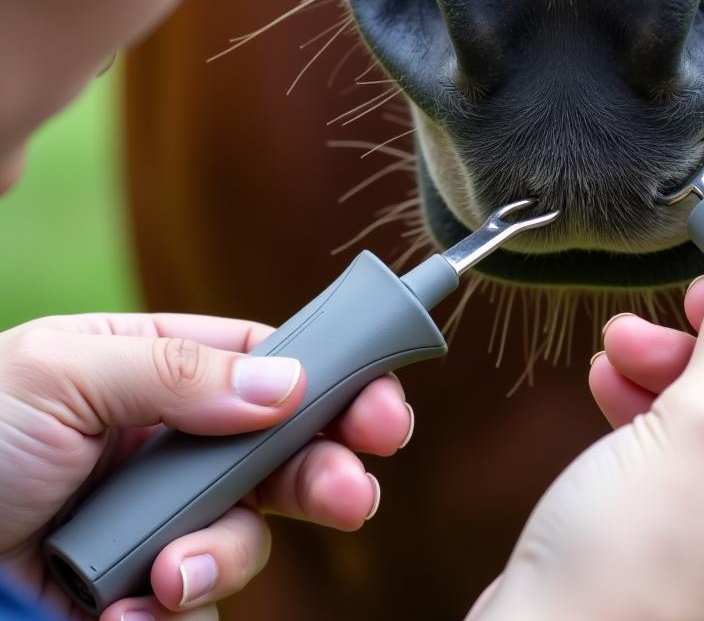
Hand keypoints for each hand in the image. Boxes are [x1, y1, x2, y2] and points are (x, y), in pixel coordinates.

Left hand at [0, 312, 414, 619]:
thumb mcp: (64, 373)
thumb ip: (178, 373)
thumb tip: (289, 384)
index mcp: (166, 366)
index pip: (277, 363)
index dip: (338, 382)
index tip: (383, 414)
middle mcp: (175, 440)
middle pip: (284, 450)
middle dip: (325, 473)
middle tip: (353, 496)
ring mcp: (159, 514)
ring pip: (245, 533)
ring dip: (227, 555)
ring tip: (172, 573)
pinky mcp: (133, 585)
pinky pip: (186, 600)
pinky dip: (166, 613)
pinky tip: (124, 609)